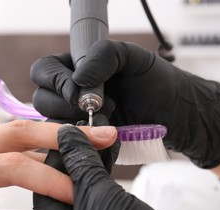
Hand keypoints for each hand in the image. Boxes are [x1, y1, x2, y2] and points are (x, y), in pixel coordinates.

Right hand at [31, 40, 219, 167]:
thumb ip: (103, 56)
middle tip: (97, 107)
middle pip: (43, 99)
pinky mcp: (89, 140)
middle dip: (66, 105)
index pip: (45, 71)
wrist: (177, 114)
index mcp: (77, 67)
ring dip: (76, 124)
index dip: (55, 81)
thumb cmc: (158, 82)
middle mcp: (74, 92)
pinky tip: (106, 135)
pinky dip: (85, 140)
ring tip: (108, 120)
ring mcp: (79, 118)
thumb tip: (77, 79)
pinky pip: (71, 143)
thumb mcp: (133, 57)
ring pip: (53, 124)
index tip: (78, 93)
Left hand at [33, 124, 203, 209]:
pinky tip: (109, 155)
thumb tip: (68, 139)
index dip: (57, 156)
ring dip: (93, 163)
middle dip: (77, 157)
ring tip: (102, 138)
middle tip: (88, 133)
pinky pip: (100, 196)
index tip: (68, 134)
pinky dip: (104, 175)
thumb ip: (83, 165)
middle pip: (64, 186)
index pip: (46, 186)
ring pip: (84, 189)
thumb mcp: (102, 198)